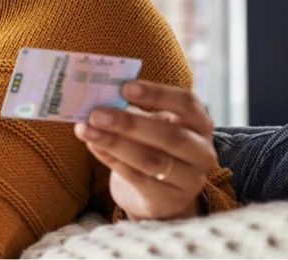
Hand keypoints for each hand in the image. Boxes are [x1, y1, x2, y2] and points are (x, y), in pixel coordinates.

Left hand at [73, 80, 215, 220]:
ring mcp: (189, 180)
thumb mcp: (151, 126)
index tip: (125, 87)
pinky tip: (93, 146)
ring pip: (151, 160)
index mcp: (199, 124)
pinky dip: (111, 160)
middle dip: (129, 124)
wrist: (162, 195)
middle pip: (170, 136)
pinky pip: (137, 178)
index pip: (187, 103)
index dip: (157, 94)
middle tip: (96, 114)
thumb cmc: (154, 147)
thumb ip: (133, 111)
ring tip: (86, 130)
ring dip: (114, 143)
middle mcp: (201, 152)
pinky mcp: (169, 200)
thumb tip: (100, 96)